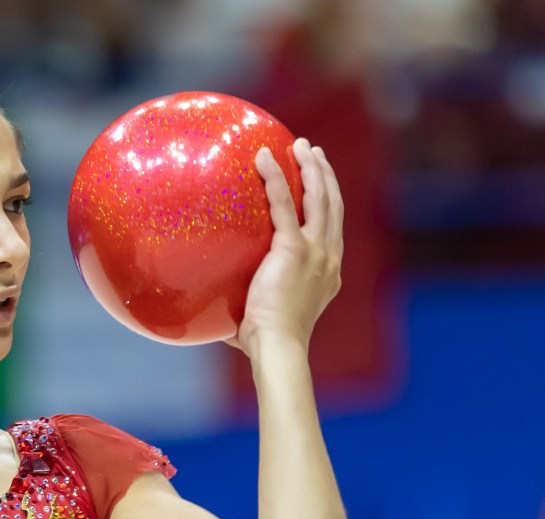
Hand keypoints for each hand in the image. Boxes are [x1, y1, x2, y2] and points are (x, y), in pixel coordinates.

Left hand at [227, 139, 343, 355]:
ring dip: (311, 167)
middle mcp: (329, 257)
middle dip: (325, 175)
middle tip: (314, 153)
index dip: (329, 202)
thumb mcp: (260, 317)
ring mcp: (316, 251)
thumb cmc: (263, 343)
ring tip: (300, 145)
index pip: (332, 228)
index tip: (321, 184)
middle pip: (332, 205)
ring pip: (319, 197)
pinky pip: (283, 203)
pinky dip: (275, 177)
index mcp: (328, 272)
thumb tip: (211, 308)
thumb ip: (244, 303)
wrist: (278, 347)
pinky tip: (262, 156)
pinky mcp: (294, 248)